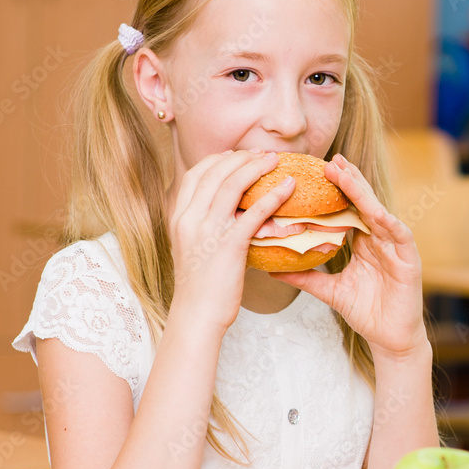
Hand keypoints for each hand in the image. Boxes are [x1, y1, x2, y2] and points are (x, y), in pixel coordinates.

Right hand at [168, 150, 295, 333]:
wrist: (197, 315)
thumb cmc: (201, 287)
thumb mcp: (194, 248)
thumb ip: (206, 227)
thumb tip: (230, 214)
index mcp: (179, 217)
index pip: (195, 174)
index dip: (217, 160)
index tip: (236, 154)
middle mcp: (190, 219)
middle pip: (215, 172)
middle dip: (241, 157)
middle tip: (263, 153)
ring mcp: (208, 230)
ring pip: (233, 184)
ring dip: (257, 166)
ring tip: (276, 160)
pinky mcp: (229, 244)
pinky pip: (255, 211)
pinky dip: (274, 195)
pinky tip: (289, 187)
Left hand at [273, 154, 426, 357]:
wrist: (390, 338)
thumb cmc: (366, 312)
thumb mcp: (330, 291)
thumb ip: (305, 278)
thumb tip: (273, 270)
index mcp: (364, 242)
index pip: (349, 208)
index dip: (336, 189)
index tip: (317, 170)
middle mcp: (380, 239)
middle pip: (364, 203)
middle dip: (349, 180)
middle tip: (331, 160)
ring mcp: (395, 247)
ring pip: (379, 212)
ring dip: (363, 193)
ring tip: (346, 175)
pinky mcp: (409, 259)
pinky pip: (399, 235)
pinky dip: (388, 222)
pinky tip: (376, 212)